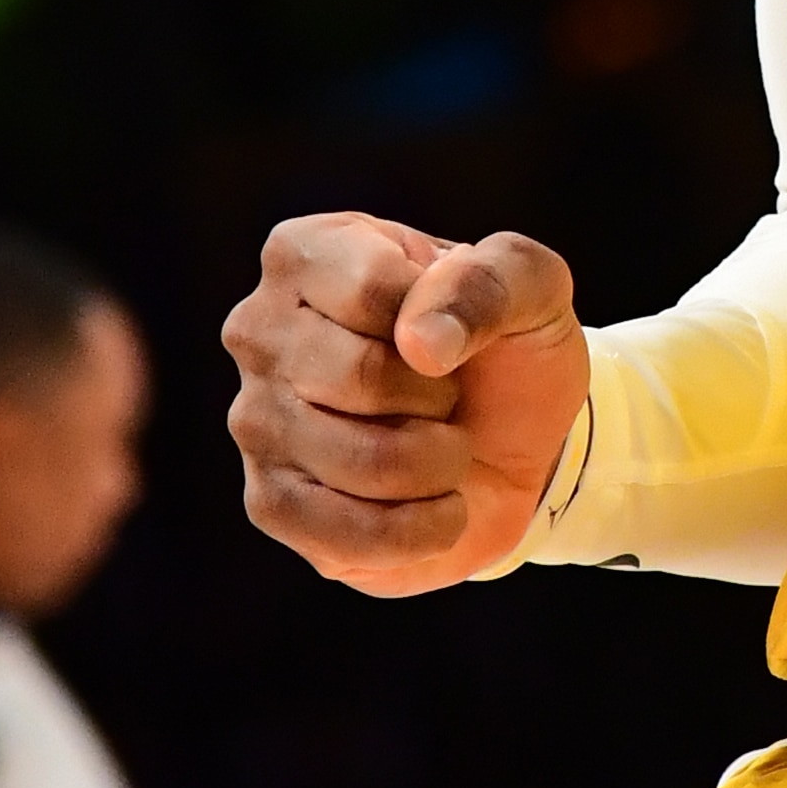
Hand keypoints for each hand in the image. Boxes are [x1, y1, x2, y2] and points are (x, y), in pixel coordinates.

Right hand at [224, 214, 587, 593]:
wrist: (512, 445)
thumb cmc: (505, 349)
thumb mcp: (532, 289)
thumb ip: (493, 279)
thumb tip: (421, 343)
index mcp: (308, 253)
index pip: (371, 289)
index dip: (444, 326)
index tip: (456, 335)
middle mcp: (259, 330)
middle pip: (360, 376)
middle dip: (442, 401)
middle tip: (450, 399)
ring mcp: (254, 420)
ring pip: (363, 461)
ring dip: (440, 467)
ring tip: (442, 449)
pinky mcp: (271, 503)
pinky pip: (346, 533)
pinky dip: (421, 530)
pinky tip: (433, 507)